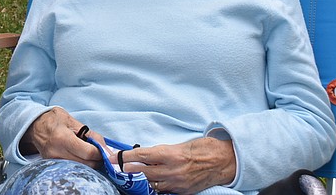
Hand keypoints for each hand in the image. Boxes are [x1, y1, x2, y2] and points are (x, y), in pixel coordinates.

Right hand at [20, 107, 104, 165]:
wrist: (34, 125)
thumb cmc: (53, 119)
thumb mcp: (72, 121)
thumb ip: (90, 134)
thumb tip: (104, 147)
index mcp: (63, 138)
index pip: (88, 153)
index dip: (99, 153)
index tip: (102, 150)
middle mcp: (57, 152)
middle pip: (86, 164)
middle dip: (96, 160)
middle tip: (98, 152)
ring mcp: (53, 160)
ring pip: (80, 168)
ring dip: (88, 163)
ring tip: (87, 152)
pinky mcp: (52, 164)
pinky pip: (71, 168)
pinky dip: (79, 163)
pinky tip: (78, 155)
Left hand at [117, 137, 234, 194]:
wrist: (221, 161)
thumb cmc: (199, 149)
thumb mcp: (177, 145)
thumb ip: (159, 152)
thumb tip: (142, 155)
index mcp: (170, 154)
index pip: (141, 155)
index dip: (125, 157)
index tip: (114, 157)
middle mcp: (172, 170)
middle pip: (143, 171)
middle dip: (130, 169)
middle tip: (120, 166)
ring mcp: (178, 183)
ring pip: (152, 183)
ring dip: (144, 178)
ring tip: (137, 173)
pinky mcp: (183, 192)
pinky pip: (164, 190)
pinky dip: (158, 185)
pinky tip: (155, 180)